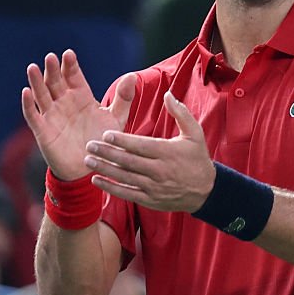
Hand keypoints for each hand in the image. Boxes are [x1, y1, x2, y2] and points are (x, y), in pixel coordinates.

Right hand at [22, 50, 135, 180]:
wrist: (90, 166)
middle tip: (51, 57)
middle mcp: (65, 103)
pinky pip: (34, 116)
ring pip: (42, 95)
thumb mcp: (116, 118)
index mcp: (82, 97)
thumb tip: (132, 75)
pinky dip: (29, 105)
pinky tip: (26, 92)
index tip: (68, 54)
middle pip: (56, 82)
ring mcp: (52, 116)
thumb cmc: (102, 140)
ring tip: (33, 68)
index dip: (70, 66)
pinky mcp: (43, 130)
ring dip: (36, 82)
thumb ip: (124, 98)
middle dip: (53, 70)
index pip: (74, 77)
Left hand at [84, 92, 215, 212]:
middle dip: (107, 153)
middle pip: (129, 161)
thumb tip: (168, 94)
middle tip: (90, 145)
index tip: (106, 134)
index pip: (141, 145)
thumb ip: (180, 113)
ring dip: (105, 169)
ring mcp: (154, 187)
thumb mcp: (195, 133)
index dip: (122, 141)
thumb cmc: (198, 158)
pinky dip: (111, 188)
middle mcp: (159, 170)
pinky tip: (96, 180)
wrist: (206, 190)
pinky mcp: (150, 200)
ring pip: (125, 177)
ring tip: (88, 161)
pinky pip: (127, 193)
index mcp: (168, 152)